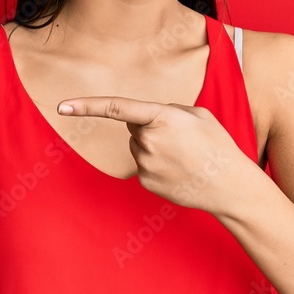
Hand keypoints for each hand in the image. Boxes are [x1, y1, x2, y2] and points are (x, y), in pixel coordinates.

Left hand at [57, 97, 254, 213]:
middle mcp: (149, 140)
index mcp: (162, 117)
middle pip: (135, 127)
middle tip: (182, 139)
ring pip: (138, 147)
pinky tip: (179, 171)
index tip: (63, 106)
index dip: (87, 106)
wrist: (230, 186)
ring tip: (184, 157)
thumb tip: (146, 120)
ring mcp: (145, 164)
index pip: (117, 108)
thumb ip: (168, 110)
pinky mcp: (145, 181)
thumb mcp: (198, 115)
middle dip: (151, 128)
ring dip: (155, 147)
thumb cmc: (218, 146)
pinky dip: (158, 166)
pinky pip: (143, 165)